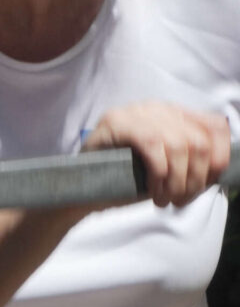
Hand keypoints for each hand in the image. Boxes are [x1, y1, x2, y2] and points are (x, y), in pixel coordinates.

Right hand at [83, 102, 231, 207]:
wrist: (85, 189)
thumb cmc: (129, 179)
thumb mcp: (170, 169)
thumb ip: (193, 160)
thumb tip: (221, 166)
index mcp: (172, 115)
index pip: (214, 125)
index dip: (221, 155)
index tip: (209, 183)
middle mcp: (155, 107)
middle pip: (198, 140)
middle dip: (196, 178)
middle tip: (180, 199)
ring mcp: (133, 112)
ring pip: (177, 144)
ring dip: (177, 181)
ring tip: (165, 199)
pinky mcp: (114, 122)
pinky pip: (152, 144)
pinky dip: (159, 174)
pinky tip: (153, 191)